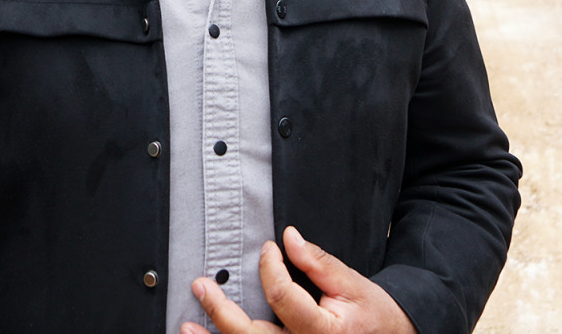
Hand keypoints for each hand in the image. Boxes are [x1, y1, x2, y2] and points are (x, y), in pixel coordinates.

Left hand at [181, 226, 415, 333]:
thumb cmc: (374, 314)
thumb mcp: (352, 283)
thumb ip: (317, 263)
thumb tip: (289, 237)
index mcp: (324, 331)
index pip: (283, 298)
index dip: (270, 268)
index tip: (267, 249)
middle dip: (222, 313)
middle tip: (201, 286)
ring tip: (187, 326)